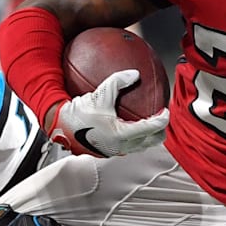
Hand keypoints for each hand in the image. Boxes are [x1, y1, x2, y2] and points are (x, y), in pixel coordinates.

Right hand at [50, 69, 168, 156]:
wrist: (59, 127)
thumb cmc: (78, 113)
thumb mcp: (99, 94)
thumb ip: (118, 81)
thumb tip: (134, 74)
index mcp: (121, 134)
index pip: (151, 128)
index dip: (162, 120)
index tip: (166, 111)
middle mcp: (120, 146)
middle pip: (151, 141)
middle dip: (160, 131)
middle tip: (161, 118)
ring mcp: (115, 151)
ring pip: (140, 145)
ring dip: (148, 135)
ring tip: (150, 122)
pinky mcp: (107, 151)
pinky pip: (128, 145)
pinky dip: (135, 136)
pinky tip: (129, 123)